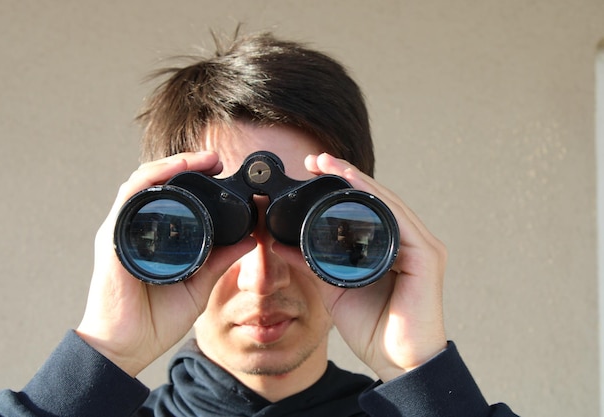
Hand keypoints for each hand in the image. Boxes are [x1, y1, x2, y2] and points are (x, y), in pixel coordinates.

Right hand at [77, 151, 255, 376]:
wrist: (126, 347)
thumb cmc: (154, 319)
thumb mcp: (199, 283)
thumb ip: (221, 260)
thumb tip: (250, 237)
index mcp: (155, 237)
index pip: (173, 196)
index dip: (195, 178)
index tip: (222, 170)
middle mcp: (136, 228)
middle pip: (158, 182)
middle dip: (187, 164)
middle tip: (216, 159)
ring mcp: (122, 230)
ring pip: (143, 181)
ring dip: (173, 165)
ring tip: (202, 160)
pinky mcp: (113, 238)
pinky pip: (129, 198)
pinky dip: (151, 179)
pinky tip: (172, 172)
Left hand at [277, 153, 447, 380]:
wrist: (398, 362)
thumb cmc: (373, 327)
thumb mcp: (332, 287)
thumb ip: (309, 262)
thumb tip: (277, 242)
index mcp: (389, 247)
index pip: (365, 208)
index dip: (340, 187)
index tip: (311, 170)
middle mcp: (408, 241)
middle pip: (376, 199)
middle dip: (346, 176)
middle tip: (316, 159)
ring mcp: (421, 246)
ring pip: (387, 203)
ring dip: (359, 181)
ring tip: (331, 164)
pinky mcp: (427, 257)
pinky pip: (401, 221)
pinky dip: (377, 202)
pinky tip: (356, 187)